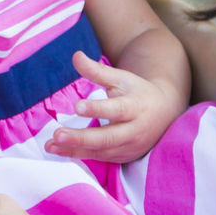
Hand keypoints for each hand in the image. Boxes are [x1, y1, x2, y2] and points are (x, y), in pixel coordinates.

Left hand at [44, 50, 183, 162]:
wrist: (164, 113)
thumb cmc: (137, 91)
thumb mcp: (120, 77)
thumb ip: (97, 70)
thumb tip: (75, 56)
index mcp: (135, 107)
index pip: (115, 110)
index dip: (97, 109)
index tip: (77, 106)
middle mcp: (134, 131)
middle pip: (107, 137)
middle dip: (81, 138)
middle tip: (57, 134)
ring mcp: (129, 147)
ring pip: (101, 151)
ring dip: (75, 150)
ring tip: (51, 144)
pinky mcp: (123, 157)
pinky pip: (100, 158)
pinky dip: (79, 155)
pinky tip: (59, 150)